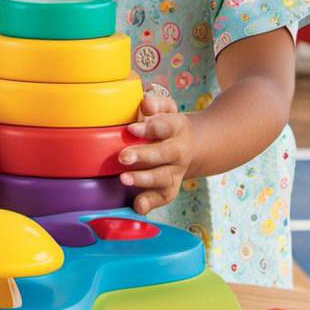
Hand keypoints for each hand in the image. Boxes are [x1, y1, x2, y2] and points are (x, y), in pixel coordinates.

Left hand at [117, 93, 194, 214]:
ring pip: (164, 178)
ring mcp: (176, 171)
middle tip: (122, 157)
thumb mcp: (164, 108)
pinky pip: (162, 197)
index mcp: (178, 128)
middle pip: (165, 154)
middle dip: (144, 156)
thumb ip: (156, 104)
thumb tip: (145, 106)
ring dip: (144, 179)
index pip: (165, 126)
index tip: (131, 129)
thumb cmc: (165, 123)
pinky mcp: (169, 187)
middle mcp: (180, 151)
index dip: (149, 128)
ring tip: (123, 179)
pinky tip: (138, 206)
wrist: (186, 145)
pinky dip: (150, 203)